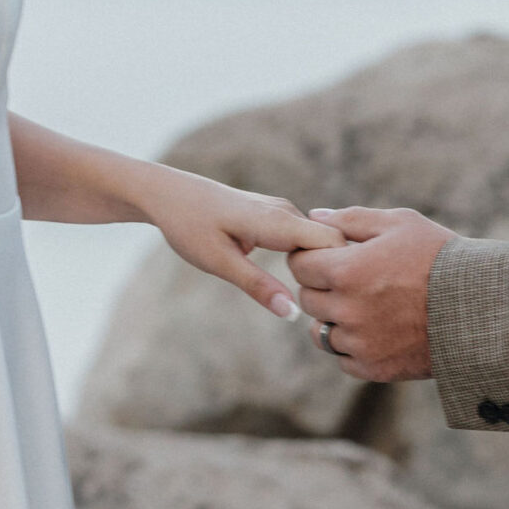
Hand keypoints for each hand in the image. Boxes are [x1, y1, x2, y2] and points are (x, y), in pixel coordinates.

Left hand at [137, 167, 346, 315]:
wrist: (167, 194)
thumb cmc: (189, 225)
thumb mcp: (219, 262)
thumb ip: (257, 286)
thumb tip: (293, 314)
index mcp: (279, 220)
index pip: (334, 243)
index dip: (340, 270)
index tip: (330, 298)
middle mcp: (287, 212)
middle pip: (333, 243)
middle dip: (336, 272)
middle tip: (327, 305)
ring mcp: (283, 212)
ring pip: (319, 241)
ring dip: (322, 268)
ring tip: (318, 297)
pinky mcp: (276, 216)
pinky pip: (305, 238)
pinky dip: (308, 259)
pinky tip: (302, 281)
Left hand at [287, 205, 453, 380]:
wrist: (481, 307)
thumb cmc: (440, 257)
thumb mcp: (399, 224)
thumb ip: (350, 219)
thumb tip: (314, 216)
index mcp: (346, 270)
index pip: (299, 265)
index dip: (312, 257)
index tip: (331, 256)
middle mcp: (347, 310)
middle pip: (308, 298)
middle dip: (322, 286)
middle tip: (352, 279)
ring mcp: (359, 343)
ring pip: (320, 332)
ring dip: (334, 318)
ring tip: (364, 305)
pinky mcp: (374, 368)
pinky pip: (343, 358)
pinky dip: (352, 346)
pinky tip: (376, 329)